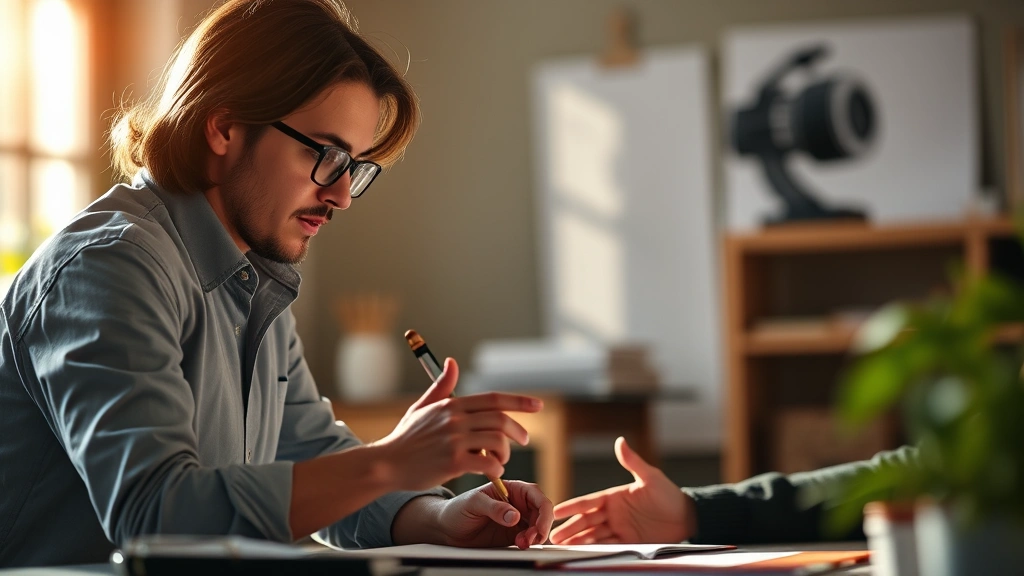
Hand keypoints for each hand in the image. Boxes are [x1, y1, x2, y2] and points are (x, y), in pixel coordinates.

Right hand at [373, 358, 542, 490]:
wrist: (386, 463)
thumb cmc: (406, 437)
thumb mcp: (422, 407)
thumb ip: (442, 387)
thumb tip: (452, 362)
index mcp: (452, 405)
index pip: (494, 399)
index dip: (520, 401)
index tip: (538, 406)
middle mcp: (455, 419)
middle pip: (501, 420)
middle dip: (518, 431)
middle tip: (523, 440)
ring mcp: (454, 440)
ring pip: (497, 442)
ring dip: (506, 453)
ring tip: (501, 460)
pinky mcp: (453, 462)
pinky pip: (487, 464)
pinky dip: (496, 469)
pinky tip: (492, 472)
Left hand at [437, 481, 553, 548]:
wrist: (447, 529)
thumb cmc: (458, 509)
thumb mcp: (473, 503)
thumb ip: (494, 507)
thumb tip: (515, 516)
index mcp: (512, 489)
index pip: (536, 495)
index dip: (543, 510)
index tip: (539, 526)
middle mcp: (518, 503)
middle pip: (542, 512)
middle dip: (541, 526)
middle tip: (530, 539)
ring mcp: (517, 520)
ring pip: (538, 527)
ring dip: (536, 536)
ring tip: (521, 543)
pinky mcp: (513, 535)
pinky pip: (530, 538)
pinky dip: (529, 543)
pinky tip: (519, 545)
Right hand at [550, 437, 695, 544]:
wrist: (687, 518)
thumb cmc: (669, 495)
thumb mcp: (650, 477)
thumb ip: (633, 461)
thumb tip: (620, 441)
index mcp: (614, 496)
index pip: (588, 502)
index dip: (572, 506)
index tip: (556, 510)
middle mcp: (613, 513)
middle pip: (586, 521)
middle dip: (569, 528)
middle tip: (552, 535)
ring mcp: (619, 528)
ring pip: (593, 535)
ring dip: (577, 540)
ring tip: (561, 546)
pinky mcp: (628, 541)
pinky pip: (607, 546)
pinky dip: (593, 549)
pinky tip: (581, 552)